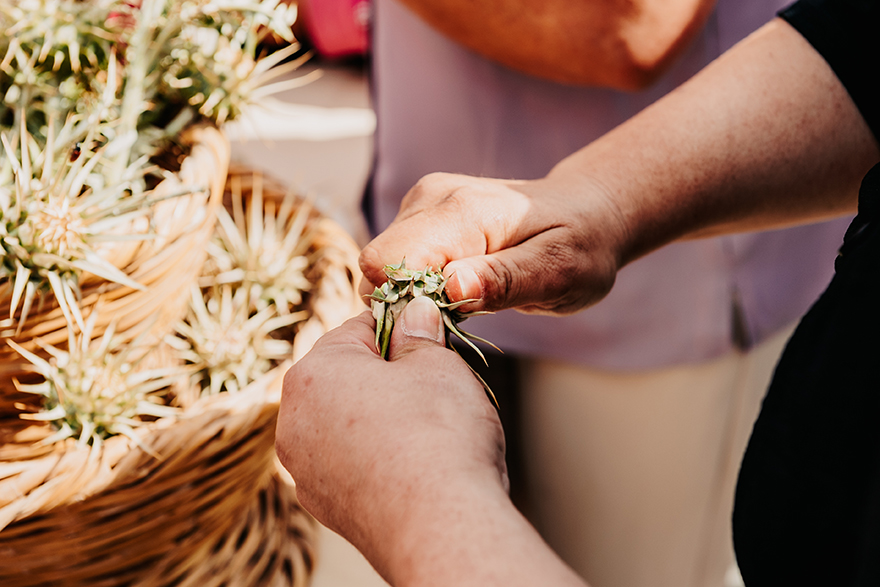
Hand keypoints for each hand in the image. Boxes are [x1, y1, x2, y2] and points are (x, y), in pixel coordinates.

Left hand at [276, 296, 507, 581]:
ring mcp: (304, 469)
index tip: (429, 338)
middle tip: (433, 386)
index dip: (401, 328)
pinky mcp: (324, 505)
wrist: (440, 529)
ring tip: (426, 429)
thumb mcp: (439, 364)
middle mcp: (294, 420)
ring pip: (345, 422)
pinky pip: (349, 462)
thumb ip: (420, 333)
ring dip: (379, 417)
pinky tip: (412, 465)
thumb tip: (415, 312)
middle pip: (346, 377)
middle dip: (387, 376)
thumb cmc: (439, 436)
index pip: (358, 328)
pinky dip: (376, 457)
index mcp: (313, 373)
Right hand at [359, 172, 628, 315]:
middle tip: (466, 317)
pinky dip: (423, 286)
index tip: (446, 323)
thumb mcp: (559, 272)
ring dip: (419, 296)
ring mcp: (422, 204)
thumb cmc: (580, 245)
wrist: (587, 211)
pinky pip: (399, 263)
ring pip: (385, 268)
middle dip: (410, 304)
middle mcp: (430, 198)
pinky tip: (462, 288)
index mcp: (461, 211)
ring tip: (472, 300)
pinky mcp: (421, 217)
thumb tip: (453, 289)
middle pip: (378, 267)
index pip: (385, 262)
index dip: (403, 304)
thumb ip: (505, 281)